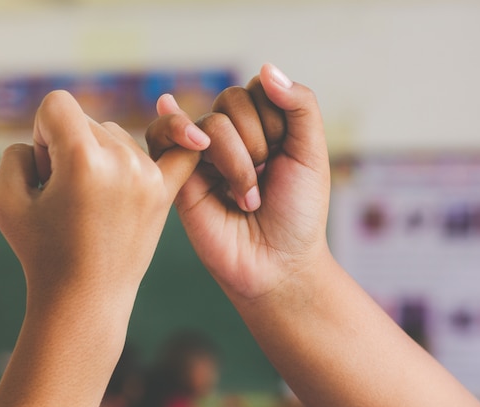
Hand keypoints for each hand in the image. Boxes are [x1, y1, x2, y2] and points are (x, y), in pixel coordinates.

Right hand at [0, 90, 206, 406]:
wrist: (86, 300)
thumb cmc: (41, 253)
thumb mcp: (4, 199)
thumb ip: (18, 151)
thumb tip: (51, 136)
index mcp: (84, 160)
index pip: (58, 105)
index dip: (41, 133)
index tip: (45, 171)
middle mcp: (123, 161)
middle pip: (89, 120)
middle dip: (67, 147)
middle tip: (66, 194)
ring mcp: (150, 176)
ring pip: (116, 135)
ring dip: (98, 155)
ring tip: (91, 200)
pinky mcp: (165, 192)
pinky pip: (182, 153)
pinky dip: (183, 140)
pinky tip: (199, 136)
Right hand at [146, 63, 330, 300]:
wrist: (277, 264)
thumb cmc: (298, 213)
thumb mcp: (311, 154)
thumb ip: (300, 106)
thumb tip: (266, 68)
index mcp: (263, 125)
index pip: (260, 87)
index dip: (276, 121)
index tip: (285, 159)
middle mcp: (231, 135)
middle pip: (231, 101)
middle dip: (257, 144)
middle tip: (265, 183)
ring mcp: (203, 154)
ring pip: (209, 124)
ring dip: (237, 163)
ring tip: (246, 198)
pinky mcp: (179, 174)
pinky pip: (168, 136)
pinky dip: (178, 133)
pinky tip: (194, 145)